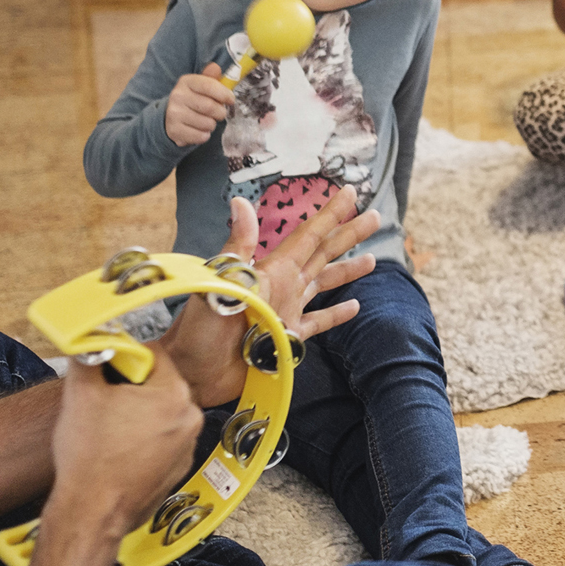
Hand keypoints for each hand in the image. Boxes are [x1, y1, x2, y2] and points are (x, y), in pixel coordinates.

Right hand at [45, 344, 200, 541]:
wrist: (90, 514)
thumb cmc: (88, 460)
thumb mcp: (80, 394)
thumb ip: (90, 357)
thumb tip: (92, 341)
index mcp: (174, 395)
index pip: (155, 354)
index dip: (126, 358)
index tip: (109, 369)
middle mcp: (190, 418)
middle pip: (159, 383)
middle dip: (131, 387)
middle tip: (104, 402)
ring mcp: (187, 446)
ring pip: (161, 412)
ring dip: (137, 413)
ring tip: (108, 430)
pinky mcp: (179, 467)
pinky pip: (163, 439)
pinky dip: (144, 439)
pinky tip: (119, 451)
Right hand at [165, 64, 232, 146]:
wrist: (170, 117)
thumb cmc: (192, 100)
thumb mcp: (200, 86)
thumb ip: (210, 78)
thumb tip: (215, 67)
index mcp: (186, 82)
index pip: (209, 86)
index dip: (224, 94)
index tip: (231, 100)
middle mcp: (177, 96)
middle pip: (210, 107)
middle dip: (220, 112)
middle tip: (219, 113)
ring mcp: (174, 114)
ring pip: (207, 123)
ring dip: (212, 125)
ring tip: (206, 121)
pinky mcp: (174, 130)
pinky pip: (200, 136)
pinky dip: (205, 135)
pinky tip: (199, 130)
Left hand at [166, 190, 381, 406]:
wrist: (189, 372)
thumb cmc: (200, 327)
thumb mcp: (220, 281)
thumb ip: (239, 245)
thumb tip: (241, 202)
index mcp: (271, 270)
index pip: (307, 236)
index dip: (329, 214)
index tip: (348, 193)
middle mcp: (282, 286)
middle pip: (323, 254)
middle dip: (348, 235)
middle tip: (375, 216)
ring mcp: (285, 311)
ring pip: (324, 284)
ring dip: (347, 271)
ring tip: (373, 259)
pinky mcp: (286, 340)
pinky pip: (317, 324)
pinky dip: (336, 315)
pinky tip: (354, 306)